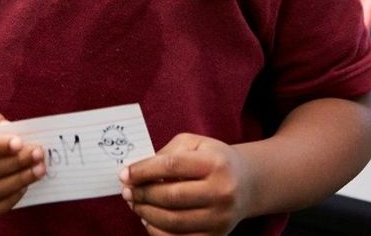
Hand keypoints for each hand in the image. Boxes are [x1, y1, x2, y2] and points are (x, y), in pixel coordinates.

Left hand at [119, 133, 250, 234]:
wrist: (246, 183)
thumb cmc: (213, 159)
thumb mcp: (195, 144)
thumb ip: (168, 153)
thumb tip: (139, 172)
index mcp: (216, 163)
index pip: (171, 166)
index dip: (143, 171)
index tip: (124, 174)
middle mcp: (222, 191)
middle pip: (171, 196)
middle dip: (143, 194)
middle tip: (127, 192)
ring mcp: (220, 218)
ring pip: (174, 221)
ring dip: (147, 214)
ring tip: (135, 205)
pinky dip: (159, 232)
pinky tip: (148, 221)